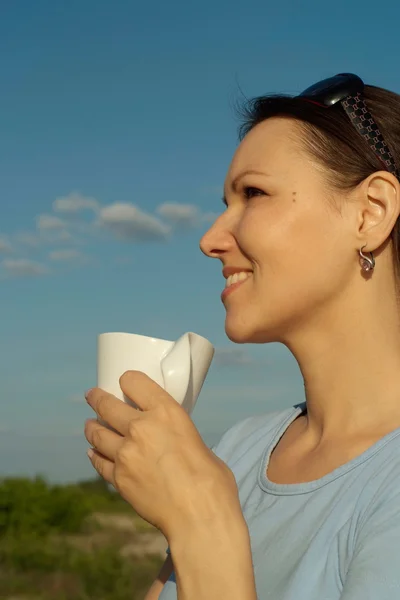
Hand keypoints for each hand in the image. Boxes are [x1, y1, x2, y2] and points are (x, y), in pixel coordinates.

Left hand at [84, 371, 240, 539]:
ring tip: (90, 425)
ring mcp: (125, 454)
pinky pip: (99, 462)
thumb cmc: (211, 481)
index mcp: (165, 412)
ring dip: (92, 427)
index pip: (133, 381)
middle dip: (97, 398)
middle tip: (93, 396)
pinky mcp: (118, 479)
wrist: (199, 516)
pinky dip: (95, 456)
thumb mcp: (197, 441)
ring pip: (97, 433)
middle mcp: (141, 428)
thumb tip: (173, 442)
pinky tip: (94, 453)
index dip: (127, 380)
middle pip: (107, 405)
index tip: (124, 382)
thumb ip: (178, 434)